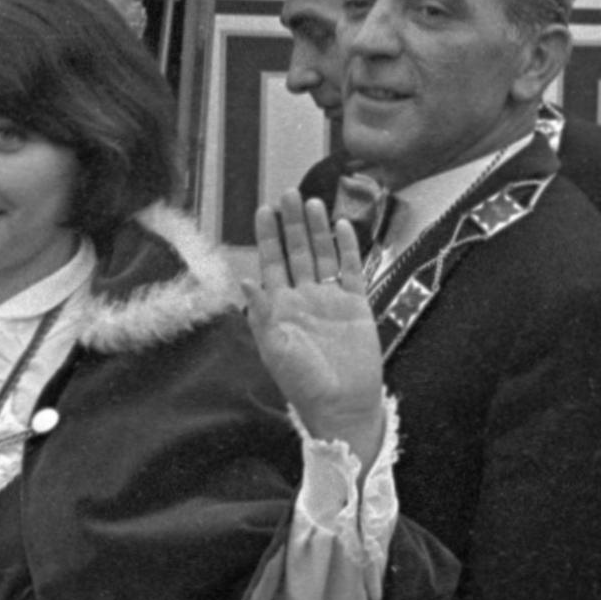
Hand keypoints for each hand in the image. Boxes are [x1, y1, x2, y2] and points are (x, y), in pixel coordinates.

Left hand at [248, 198, 384, 456]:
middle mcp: (305, 297)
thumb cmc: (304, 384)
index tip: (264, 209)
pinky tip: (342, 227)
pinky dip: (348, 248)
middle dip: (293, 224)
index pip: (272, 262)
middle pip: (298, 252)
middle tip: (290, 193)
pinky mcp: (357, 305)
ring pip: (323, 255)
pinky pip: (351, 270)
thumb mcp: (276, 350)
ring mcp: (331, 299)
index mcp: (281, 307)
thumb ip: (262, 314)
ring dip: (318, 230)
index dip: (268, 236)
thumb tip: (244, 280)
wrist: (343, 406)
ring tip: (314, 202)